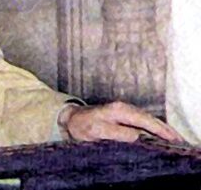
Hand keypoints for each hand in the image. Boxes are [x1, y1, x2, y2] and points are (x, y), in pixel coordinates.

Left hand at [59, 101, 183, 143]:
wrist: (72, 119)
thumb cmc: (83, 125)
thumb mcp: (96, 130)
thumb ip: (115, 133)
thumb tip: (136, 136)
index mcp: (118, 111)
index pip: (144, 121)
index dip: (158, 131)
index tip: (169, 140)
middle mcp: (123, 108)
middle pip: (149, 119)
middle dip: (164, 129)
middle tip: (178, 141)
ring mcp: (124, 110)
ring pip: (147, 119)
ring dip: (161, 128)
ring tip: (174, 139)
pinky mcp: (124, 114)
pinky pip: (142, 120)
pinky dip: (153, 126)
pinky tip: (160, 135)